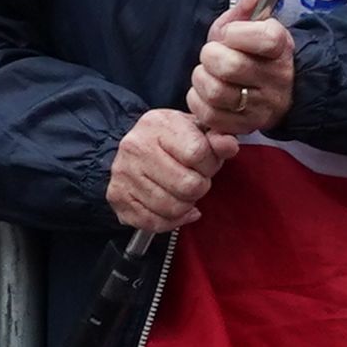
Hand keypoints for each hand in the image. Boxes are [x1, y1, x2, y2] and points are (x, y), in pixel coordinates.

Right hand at [107, 107, 225, 236]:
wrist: (139, 146)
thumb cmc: (175, 139)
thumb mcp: (199, 131)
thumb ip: (218, 139)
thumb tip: (229, 145)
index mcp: (157, 124)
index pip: (198, 153)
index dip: (210, 164)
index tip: (206, 164)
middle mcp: (135, 147)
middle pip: (187, 185)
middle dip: (200, 187)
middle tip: (195, 179)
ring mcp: (123, 173)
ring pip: (172, 207)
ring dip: (186, 205)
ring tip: (183, 191)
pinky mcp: (117, 197)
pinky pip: (153, 223)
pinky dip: (171, 221)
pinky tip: (175, 209)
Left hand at [189, 8, 299, 138]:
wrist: (280, 92)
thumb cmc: (258, 54)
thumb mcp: (256, 26)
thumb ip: (252, 5)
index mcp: (280, 48)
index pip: (263, 37)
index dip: (237, 33)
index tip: (230, 34)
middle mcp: (276, 79)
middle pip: (230, 66)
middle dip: (210, 56)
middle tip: (212, 55)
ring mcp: (261, 106)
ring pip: (216, 92)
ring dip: (201, 79)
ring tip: (207, 74)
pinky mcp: (244, 126)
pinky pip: (208, 114)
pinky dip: (198, 101)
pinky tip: (205, 94)